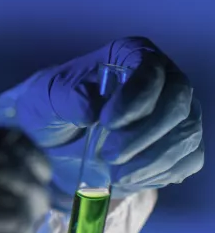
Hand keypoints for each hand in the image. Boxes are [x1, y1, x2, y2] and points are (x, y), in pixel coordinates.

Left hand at [0, 37, 203, 202]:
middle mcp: (162, 79)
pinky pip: (188, 160)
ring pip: (187, 135)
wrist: (54, 141)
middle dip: (144, 135)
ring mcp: (176, 112)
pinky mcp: (180, 143)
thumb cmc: (50, 109)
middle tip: (108, 155)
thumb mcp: (45, 98)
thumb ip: (67, 97)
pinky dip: (160, 173)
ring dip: (152, 160)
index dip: (136, 97)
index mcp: (129, 55)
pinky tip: (129, 177)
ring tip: (114, 173)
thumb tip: (92, 107)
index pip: (150, 70)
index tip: (107, 122)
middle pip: (178, 104)